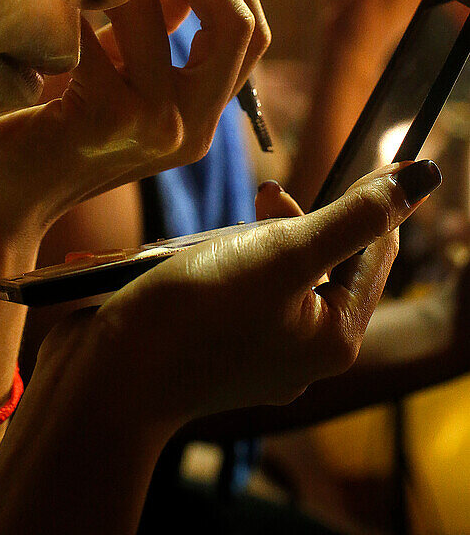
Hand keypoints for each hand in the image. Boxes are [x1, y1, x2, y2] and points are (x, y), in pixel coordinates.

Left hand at [0, 0, 269, 236]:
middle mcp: (191, 128)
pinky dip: (58, 9)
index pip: (251, 35)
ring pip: (146, 13)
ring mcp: (152, 127)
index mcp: (201, 116)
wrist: (5, 197)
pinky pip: (88, 29)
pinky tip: (32, 18)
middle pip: (234, 26)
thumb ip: (160, 23)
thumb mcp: (120, 70)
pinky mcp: (104, 119)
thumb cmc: (56, 125)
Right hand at [89, 160, 440, 427]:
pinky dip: (221, 261)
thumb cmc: (197, 311)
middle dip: (294, 220)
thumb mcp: (283, 252)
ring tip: (217, 234)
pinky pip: (237, 288)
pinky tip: (193, 256)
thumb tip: (423, 178)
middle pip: (322, 259)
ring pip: (275, 270)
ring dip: (253, 237)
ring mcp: (257, 353)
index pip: (376, 252)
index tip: (366, 156)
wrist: (110, 377)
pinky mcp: (216, 347)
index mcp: (334, 337)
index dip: (373, 201)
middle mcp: (303, 351)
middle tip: (265, 198)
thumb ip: (353, 216)